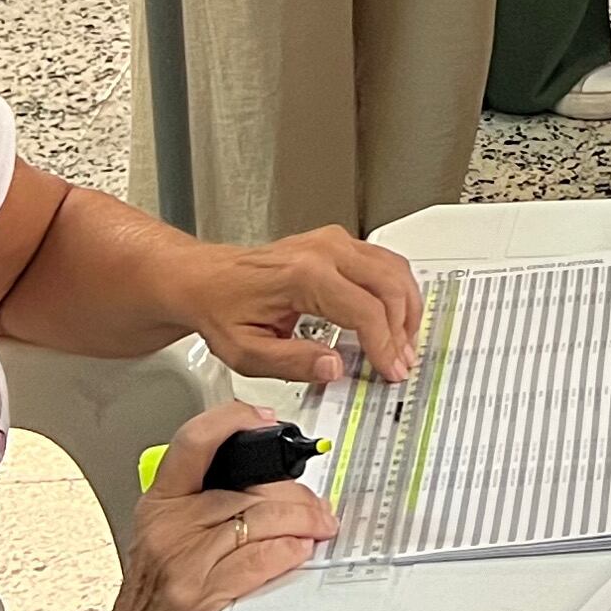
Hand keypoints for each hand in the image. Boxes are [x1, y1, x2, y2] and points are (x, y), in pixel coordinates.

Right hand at [77, 405, 345, 610]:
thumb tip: (276, 482)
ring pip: (264, 519)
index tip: (266, 419)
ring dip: (304, 522)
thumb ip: (207, 504)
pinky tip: (300, 552)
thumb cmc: (153, 601)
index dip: (234, 421)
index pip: (194, 442)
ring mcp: (184, 563)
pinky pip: (261, 560)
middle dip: (297, 494)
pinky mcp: (201, 598)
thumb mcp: (164, 538)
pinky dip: (290, 552)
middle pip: (252, 486)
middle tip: (317, 506)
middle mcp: (168, 528)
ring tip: (317, 529)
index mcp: (159, 504)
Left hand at [185, 226, 423, 383]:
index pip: (366, 311)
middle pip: (389, 286)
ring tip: (402, 342)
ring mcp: (332, 241)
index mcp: (304, 276)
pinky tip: (393, 314)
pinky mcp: (335, 241)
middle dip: (401, 329)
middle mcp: (324, 250)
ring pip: (393, 268)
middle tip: (401, 361)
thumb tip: (334, 367)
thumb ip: (293, 363)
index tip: (392, 370)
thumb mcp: (247, 352)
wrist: (205, 279)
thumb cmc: (221, 308)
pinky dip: (395, 290)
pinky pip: (383, 260)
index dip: (385, 346)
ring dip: (405, 308)